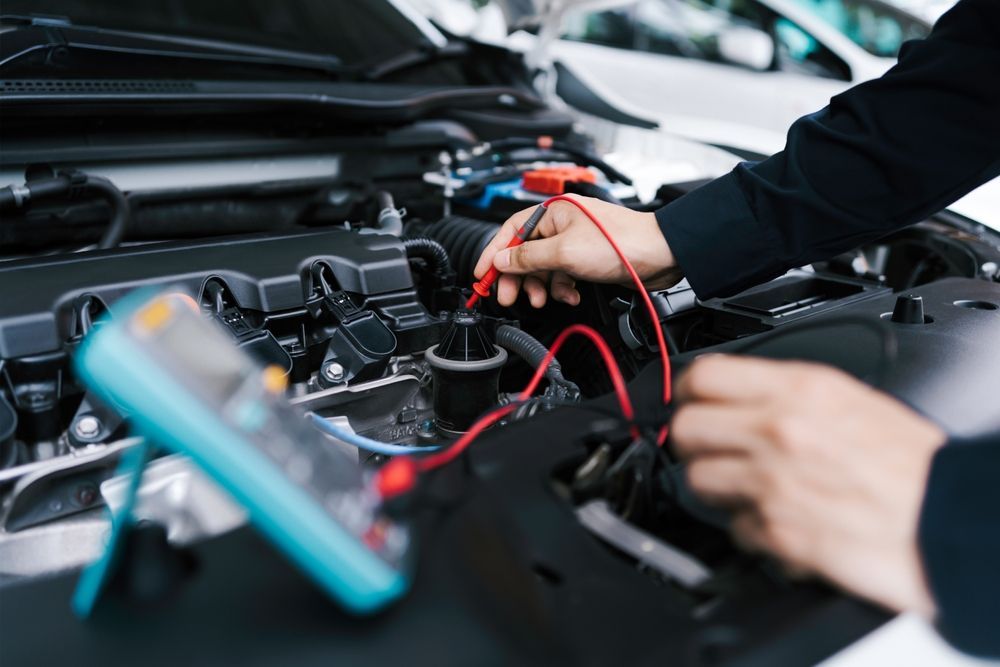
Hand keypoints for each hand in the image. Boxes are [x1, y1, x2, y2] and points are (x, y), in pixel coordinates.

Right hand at [472, 194, 680, 306]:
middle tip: (508, 296)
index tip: (481, 274)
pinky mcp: (586, 258)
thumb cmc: (620, 243)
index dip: (493, 253)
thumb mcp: (564, 253)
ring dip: (541, 286)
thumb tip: (501, 260)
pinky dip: (562, 288)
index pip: (510, 231)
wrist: (659, 255)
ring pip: (543, 267)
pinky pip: (562, 274)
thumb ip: (528, 257)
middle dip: (517, 277)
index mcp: (552, 212)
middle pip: (524, 252)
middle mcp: (561, 224)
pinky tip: (570, 295)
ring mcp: (574, 242)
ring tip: (542, 299)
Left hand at [670, 355, 945, 615]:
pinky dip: (749, 529)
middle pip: (684, 428)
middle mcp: (778, 431)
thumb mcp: (854, 400)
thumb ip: (791, 395)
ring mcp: (771, 483)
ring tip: (745, 488)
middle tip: (710, 448)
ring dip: (715, 487)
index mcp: (800, 391)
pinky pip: (733, 527)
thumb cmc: (915, 468)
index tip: (689, 401)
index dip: (688, 391)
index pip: (704, 375)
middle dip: (692, 442)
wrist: (949, 521)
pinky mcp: (774, 531)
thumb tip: (745, 397)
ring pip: (696, 480)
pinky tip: (777, 520)